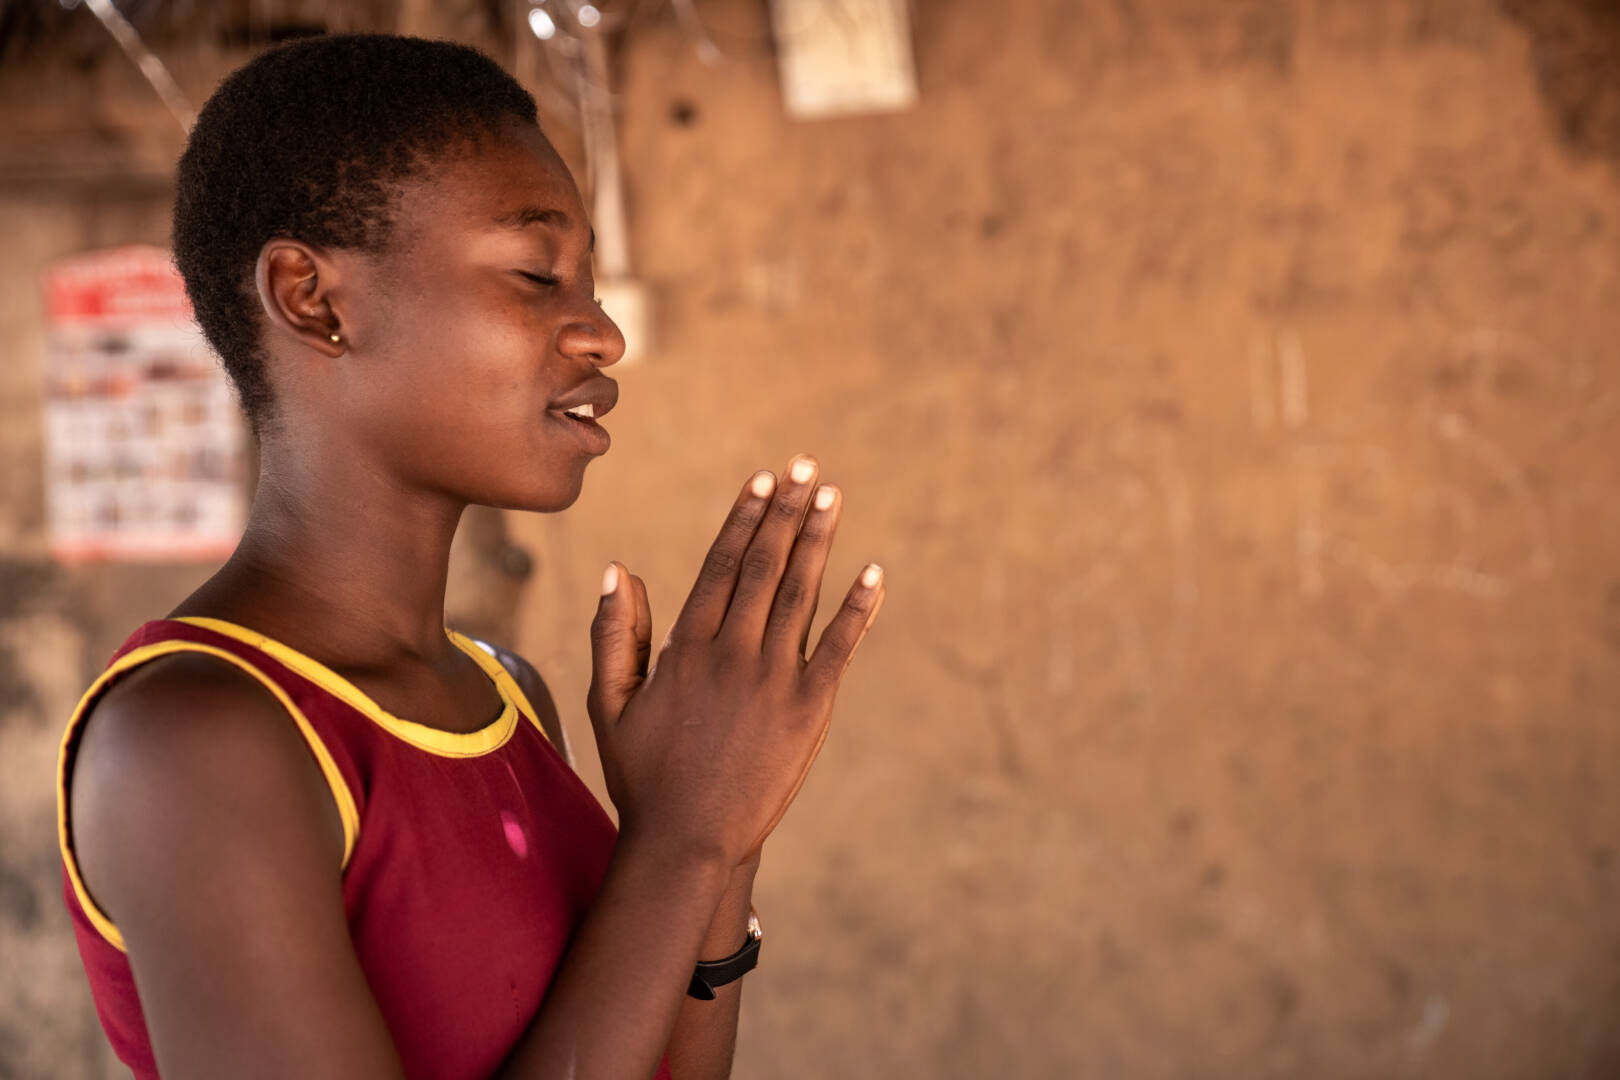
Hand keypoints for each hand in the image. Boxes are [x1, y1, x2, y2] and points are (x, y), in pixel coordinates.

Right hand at [586, 456, 884, 867]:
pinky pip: (838, 649)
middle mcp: (731, 654)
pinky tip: (874, 572)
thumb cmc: (643, 775)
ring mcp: (773, 680)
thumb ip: (616, 634)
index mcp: (686, 649)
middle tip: (804, 467)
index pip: (721, 566)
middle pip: (764, 566)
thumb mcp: (611, 704)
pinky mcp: (809, 711)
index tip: (761, 481)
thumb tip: (618, 569)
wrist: (688, 842)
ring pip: (799, 595)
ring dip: (817, 541)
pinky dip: (857, 609)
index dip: (744, 519)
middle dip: (785, 512)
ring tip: (830, 495)